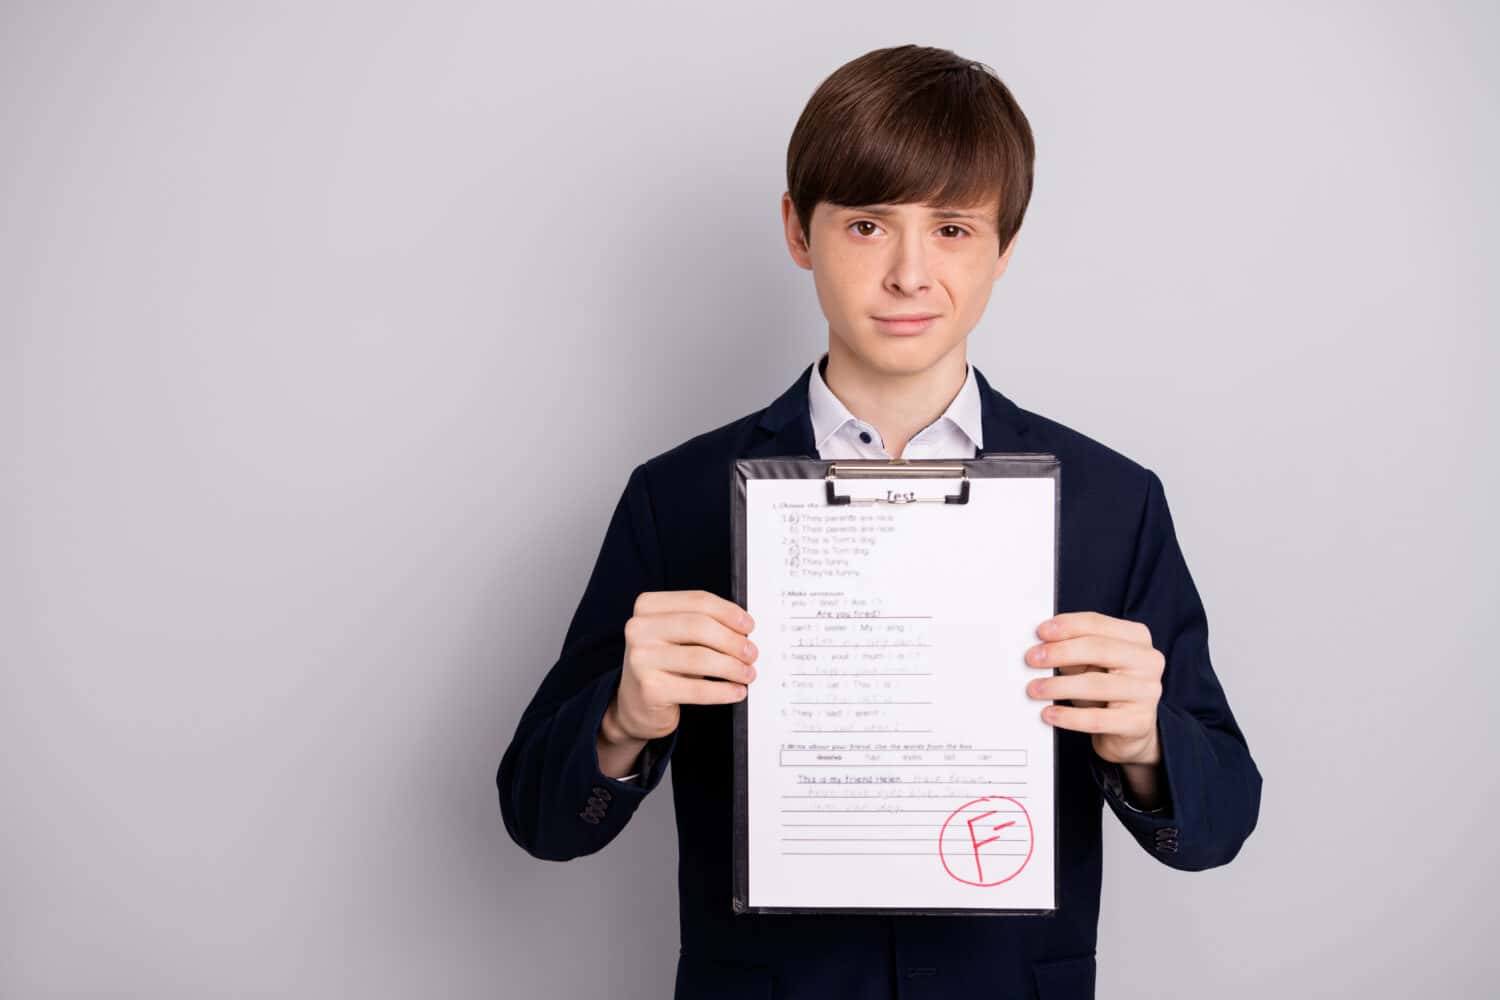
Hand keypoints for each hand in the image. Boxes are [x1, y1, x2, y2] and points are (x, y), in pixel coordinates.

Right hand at [605, 590, 758, 743]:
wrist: (636, 704)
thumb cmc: (665, 665)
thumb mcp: (677, 637)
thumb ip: (703, 625)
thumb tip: (744, 630)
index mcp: (648, 607)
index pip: (697, 601)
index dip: (729, 612)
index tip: (748, 626)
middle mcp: (639, 629)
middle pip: (699, 626)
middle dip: (733, 641)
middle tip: (751, 653)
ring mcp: (641, 659)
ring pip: (700, 658)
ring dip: (732, 667)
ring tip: (748, 673)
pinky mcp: (650, 689)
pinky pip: (697, 689)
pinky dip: (723, 691)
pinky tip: (736, 691)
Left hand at [1023, 611, 1163, 766]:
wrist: (1128, 731)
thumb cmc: (1106, 689)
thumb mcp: (1092, 663)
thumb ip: (1073, 650)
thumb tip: (1042, 647)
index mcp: (1137, 637)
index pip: (1098, 624)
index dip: (1067, 626)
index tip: (1040, 632)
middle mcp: (1149, 661)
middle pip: (1099, 649)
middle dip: (1060, 652)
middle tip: (1032, 659)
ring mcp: (1147, 692)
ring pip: (1096, 684)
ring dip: (1059, 685)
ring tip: (1035, 688)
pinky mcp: (1139, 722)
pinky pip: (1098, 719)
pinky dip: (1069, 717)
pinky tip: (1050, 714)